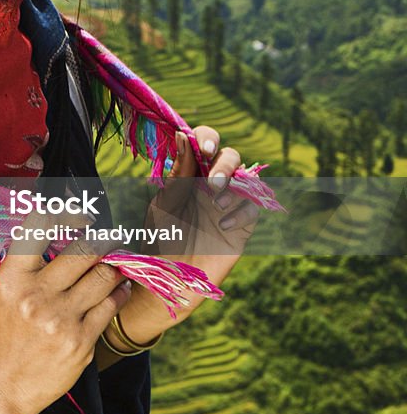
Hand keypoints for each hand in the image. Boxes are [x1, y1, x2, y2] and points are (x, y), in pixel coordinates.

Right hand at [0, 231, 131, 413]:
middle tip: (111, 236)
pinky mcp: (81, 341)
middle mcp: (35, 296)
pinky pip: (110, 304)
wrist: (5, 381)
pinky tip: (119, 287)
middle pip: (83, 250)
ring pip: (103, 276)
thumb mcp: (7, 289)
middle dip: (104, 239)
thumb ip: (30, 261)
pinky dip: (119, 291)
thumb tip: (68, 228)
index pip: (40, 228)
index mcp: (12, 278)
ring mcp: (60, 320)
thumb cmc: (8, 329)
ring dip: (115, 265)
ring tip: (118, 260)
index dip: (66, 214)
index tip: (82, 216)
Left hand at [117, 125, 260, 342]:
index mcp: (188, 173)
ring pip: (247, 178)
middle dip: (225, 164)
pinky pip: (253, 208)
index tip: (203, 149)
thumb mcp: (164, 204)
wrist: (169, 277)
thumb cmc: (160, 239)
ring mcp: (228, 203)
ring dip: (235, 186)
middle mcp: (210, 184)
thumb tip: (183, 136)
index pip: (203, 144)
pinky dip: (242, 212)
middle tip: (212, 183)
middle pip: (230, 156)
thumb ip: (178, 174)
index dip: (207, 139)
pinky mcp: (241, 225)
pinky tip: (223, 225)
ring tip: (215, 204)